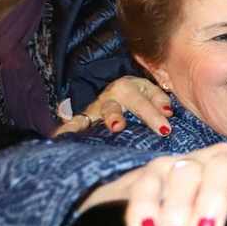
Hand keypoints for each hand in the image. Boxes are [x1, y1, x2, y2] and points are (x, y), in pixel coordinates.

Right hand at [54, 76, 172, 137]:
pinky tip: (58, 138)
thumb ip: (160, 100)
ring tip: (89, 134)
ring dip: (87, 126)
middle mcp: (109, 97)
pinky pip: (75, 123)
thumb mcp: (150, 90)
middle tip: (118, 126)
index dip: (154, 116)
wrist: (115, 88)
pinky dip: (67, 130)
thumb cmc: (137, 93)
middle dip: (116, 117)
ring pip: (91, 115)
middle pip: (114, 109)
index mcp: (128, 87)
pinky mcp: (85, 118)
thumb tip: (168, 112)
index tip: (165, 130)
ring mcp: (95, 108)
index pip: (143, 103)